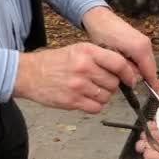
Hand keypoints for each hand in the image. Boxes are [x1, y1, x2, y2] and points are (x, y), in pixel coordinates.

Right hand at [13, 43, 136, 113]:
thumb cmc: (55, 62)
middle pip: (114, 83)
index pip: (119, 64)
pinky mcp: (72, 101)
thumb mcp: (78, 50)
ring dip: (103, 96)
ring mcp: (78, 85)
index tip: (130, 79)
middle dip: (112, 85)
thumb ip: (100, 57)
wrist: (28, 74)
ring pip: (107, 97)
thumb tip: (124, 70)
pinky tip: (86, 99)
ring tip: (91, 90)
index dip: (129, 74)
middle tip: (101, 83)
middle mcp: (84, 68)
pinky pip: (96, 108)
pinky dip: (95, 106)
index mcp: (88, 51)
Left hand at [82, 7, 156, 86]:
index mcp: (140, 48)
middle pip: (150, 68)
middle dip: (142, 76)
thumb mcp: (112, 57)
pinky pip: (144, 57)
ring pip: (147, 63)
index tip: (156, 93)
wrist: (100, 18)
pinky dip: (138, 63)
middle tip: (127, 80)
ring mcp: (145, 42)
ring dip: (139, 69)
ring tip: (124, 70)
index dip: (153, 83)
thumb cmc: (103, 36)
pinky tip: (127, 64)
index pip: (150, 71)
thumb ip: (125, 70)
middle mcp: (146, 45)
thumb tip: (134, 80)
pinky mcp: (142, 41)